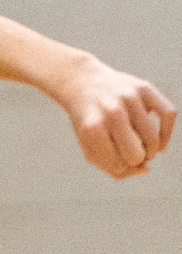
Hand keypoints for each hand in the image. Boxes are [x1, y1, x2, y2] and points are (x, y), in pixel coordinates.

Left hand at [54, 59, 174, 179]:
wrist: (84, 84)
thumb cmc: (89, 123)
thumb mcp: (89, 147)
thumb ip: (114, 168)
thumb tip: (146, 170)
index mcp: (93, 128)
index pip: (117, 164)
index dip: (120, 166)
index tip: (115, 158)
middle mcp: (111, 110)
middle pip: (135, 154)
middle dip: (136, 160)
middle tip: (131, 155)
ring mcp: (129, 97)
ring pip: (152, 138)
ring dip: (151, 151)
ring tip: (144, 151)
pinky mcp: (144, 87)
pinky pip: (168, 114)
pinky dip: (167, 134)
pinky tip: (161, 145)